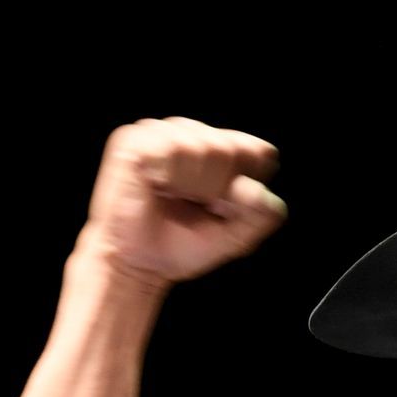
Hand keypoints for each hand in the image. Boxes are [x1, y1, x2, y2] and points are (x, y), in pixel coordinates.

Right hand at [77, 117, 286, 288]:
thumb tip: (253, 189)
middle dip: (215, 189)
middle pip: (230, 149)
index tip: (223, 209)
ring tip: (172, 197)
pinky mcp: (133, 139)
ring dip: (190, 186)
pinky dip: (167, 178)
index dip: (245, 190)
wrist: (139, 265)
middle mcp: (195, 132)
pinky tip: (155, 186)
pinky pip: (170, 149)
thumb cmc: (185, 245)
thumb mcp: (238, 236)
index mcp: (225, 148)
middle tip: (192, 205)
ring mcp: (163, 132)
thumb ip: (262, 215)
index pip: (260, 153)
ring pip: (201, 146)